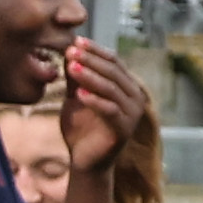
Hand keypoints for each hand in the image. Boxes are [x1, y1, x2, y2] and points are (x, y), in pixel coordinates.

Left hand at [58, 39, 148, 174]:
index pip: (113, 61)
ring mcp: (131, 112)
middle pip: (113, 72)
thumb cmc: (81, 128)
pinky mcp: (124, 128)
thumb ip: (75, 79)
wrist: (84, 161)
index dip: (95, 51)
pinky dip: (95, 101)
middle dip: (91, 60)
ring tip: (72, 68)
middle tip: (71, 51)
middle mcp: (134, 96)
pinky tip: (80, 95)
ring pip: (112, 89)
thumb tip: (68, 53)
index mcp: (125, 85)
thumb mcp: (75, 98)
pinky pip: (110, 110)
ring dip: (91, 77)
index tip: (76, 42)